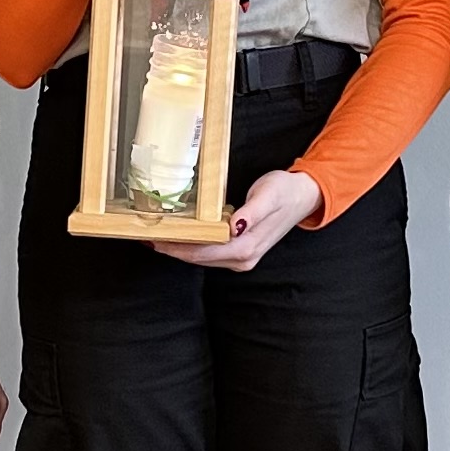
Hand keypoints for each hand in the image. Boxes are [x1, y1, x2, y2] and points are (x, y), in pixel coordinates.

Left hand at [161, 166, 323, 272]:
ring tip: (155, 235)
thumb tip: (236, 227)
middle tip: (146, 235)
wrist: (303, 196)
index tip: (156, 238)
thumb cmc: (285, 192)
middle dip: (172, 249)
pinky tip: (178, 236)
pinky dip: (191, 246)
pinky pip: (209, 253)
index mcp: (247, 247)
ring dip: (179, 248)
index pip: (203, 252)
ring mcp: (242, 258)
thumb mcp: (268, 196)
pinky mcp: (240, 252)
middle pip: (199, 258)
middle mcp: (243, 258)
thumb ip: (252, 213)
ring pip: (202, 258)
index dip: (177, 247)